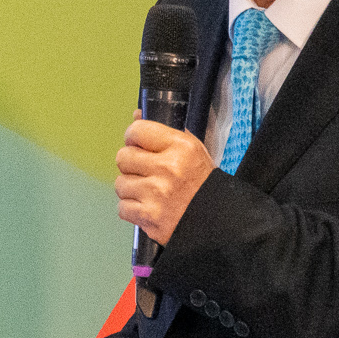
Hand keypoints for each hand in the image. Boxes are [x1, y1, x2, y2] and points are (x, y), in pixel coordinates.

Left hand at [115, 113, 213, 246]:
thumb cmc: (203, 185)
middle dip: (130, 164)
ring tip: (147, 191)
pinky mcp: (149, 217)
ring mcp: (156, 194)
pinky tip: (147, 207)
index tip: (137, 145)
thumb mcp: (193, 151)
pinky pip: (122, 207)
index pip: (137, 130)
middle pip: (123, 157)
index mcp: (181, 147)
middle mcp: (168, 168)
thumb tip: (136, 115)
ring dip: (130, 188)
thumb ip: (163, 134)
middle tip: (144, 171)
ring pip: (120, 183)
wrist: (218, 222)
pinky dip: (131, 209)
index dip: (134, 138)